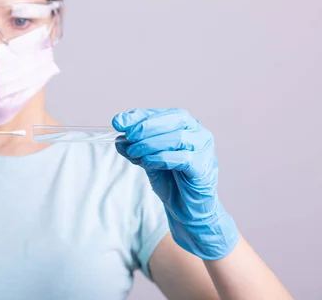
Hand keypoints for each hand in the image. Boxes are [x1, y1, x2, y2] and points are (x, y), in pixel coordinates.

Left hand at [112, 108, 238, 259]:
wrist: (186, 209)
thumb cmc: (171, 180)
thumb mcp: (147, 160)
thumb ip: (135, 148)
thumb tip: (118, 139)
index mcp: (186, 126)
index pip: (162, 114)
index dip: (139, 115)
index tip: (118, 121)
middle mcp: (199, 134)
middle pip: (174, 120)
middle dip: (146, 126)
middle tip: (127, 135)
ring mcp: (205, 150)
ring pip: (178, 138)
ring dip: (150, 143)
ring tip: (133, 152)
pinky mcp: (204, 168)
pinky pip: (183, 158)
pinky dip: (161, 158)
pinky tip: (147, 162)